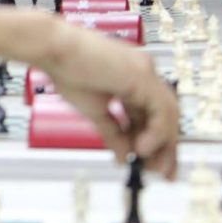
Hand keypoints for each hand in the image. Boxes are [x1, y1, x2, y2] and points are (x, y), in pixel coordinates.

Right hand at [40, 24, 178, 178]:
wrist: (52, 49)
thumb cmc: (65, 69)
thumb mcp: (94, 110)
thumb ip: (113, 133)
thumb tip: (124, 156)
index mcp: (131, 80)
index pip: (152, 115)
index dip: (153, 141)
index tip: (152, 165)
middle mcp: (143, 74)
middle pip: (165, 115)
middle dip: (165, 147)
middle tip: (161, 173)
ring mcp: (145, 72)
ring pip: (169, 113)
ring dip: (163, 143)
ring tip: (150, 166)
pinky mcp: (143, 75)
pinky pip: (161, 109)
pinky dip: (156, 132)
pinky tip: (142, 148)